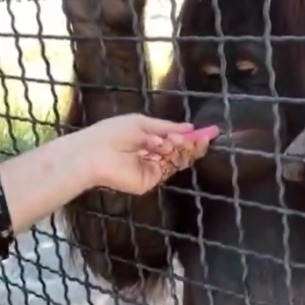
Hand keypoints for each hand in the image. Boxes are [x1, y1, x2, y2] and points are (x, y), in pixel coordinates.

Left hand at [82, 114, 218, 195]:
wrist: (94, 153)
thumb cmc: (112, 133)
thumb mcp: (142, 123)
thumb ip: (166, 127)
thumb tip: (190, 128)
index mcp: (146, 139)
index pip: (174, 138)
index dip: (191, 135)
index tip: (210, 131)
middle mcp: (151, 155)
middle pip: (180, 151)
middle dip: (192, 143)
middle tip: (201, 137)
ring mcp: (152, 169)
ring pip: (178, 160)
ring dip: (184, 148)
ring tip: (181, 140)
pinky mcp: (150, 180)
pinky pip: (169, 169)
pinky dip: (175, 156)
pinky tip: (174, 145)